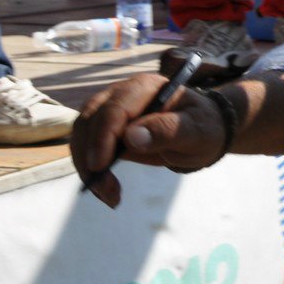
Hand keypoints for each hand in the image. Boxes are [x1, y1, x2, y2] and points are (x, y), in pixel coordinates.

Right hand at [70, 73, 227, 207]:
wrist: (202, 131)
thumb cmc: (202, 127)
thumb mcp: (195, 131)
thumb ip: (167, 131)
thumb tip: (131, 136)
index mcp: (146, 88)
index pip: (114, 109)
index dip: (103, 137)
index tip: (100, 166)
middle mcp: (122, 93)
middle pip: (89, 120)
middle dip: (91, 157)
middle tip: (106, 190)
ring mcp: (110, 109)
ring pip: (81, 134)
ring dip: (86, 166)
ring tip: (108, 195)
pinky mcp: (104, 127)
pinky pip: (86, 146)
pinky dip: (90, 169)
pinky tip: (105, 190)